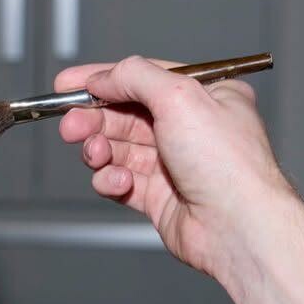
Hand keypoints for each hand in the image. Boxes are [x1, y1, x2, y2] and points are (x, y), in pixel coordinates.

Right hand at [53, 55, 298, 280]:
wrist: (236, 227)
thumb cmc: (227, 164)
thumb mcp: (180, 96)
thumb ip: (135, 77)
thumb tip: (103, 77)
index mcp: (206, 96)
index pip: (144, 78)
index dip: (102, 79)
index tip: (68, 84)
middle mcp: (190, 129)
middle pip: (125, 115)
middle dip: (94, 119)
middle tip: (70, 125)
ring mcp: (174, 165)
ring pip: (119, 150)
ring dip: (101, 150)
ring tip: (96, 154)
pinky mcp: (159, 198)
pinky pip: (121, 183)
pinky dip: (112, 181)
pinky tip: (119, 183)